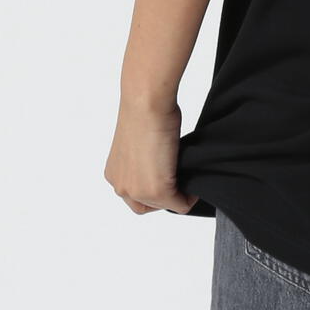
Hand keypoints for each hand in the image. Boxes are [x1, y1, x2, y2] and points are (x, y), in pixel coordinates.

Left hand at [104, 100, 197, 214]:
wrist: (146, 102)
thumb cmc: (145, 108)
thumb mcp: (140, 141)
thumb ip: (146, 160)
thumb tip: (164, 164)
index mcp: (114, 173)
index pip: (134, 196)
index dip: (154, 190)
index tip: (170, 178)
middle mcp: (121, 185)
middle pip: (146, 206)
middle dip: (164, 197)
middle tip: (179, 181)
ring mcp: (137, 190)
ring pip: (162, 206)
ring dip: (177, 197)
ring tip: (188, 181)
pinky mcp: (157, 190)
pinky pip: (179, 205)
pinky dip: (190, 198)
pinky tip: (195, 184)